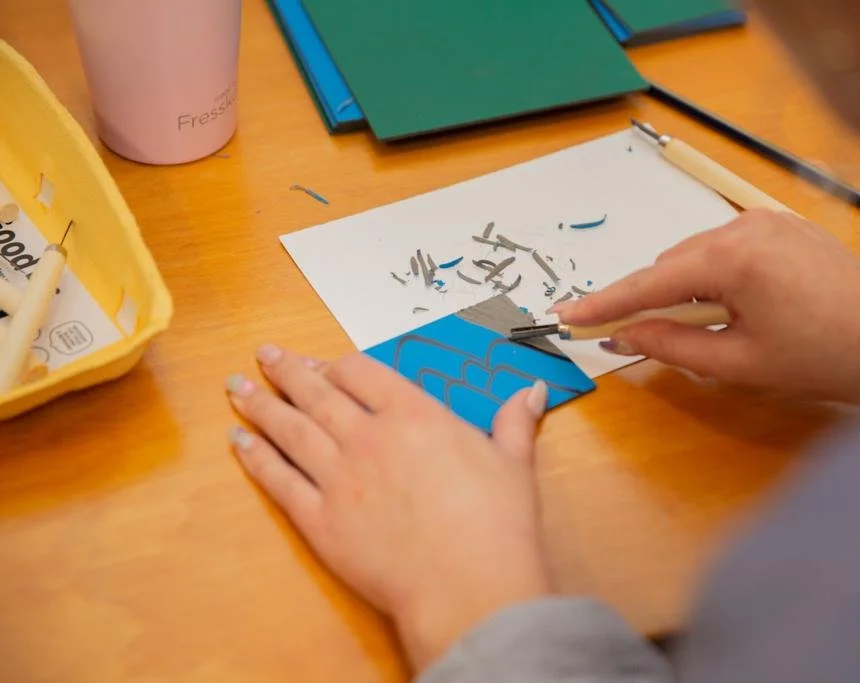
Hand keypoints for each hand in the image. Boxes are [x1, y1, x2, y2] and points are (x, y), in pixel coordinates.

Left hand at [225, 346, 551, 669]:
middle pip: (317, 393)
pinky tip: (240, 442)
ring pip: (289, 430)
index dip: (337, 364)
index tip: (321, 363)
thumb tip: (531, 391)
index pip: (362, 373)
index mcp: (414, 415)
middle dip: (287, 371)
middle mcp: (368, 436)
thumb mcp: (514, 464)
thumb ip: (514, 423)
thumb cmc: (498, 524)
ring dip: (260, 405)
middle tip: (264, 355)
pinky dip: (256, 458)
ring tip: (236, 387)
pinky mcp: (320, 520)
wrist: (468, 585)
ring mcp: (339, 477)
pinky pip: (279, 481)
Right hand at [556, 209, 859, 402]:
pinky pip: (726, 246)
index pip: (650, 282)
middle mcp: (745, 226)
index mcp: (732, 258)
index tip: (565, 314)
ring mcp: (766, 221)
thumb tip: (622, 336)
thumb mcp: (736, 362)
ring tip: (708, 327)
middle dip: (651, 298)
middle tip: (635, 336)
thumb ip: (670, 345)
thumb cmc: (819, 359)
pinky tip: (733, 305)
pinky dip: (714, 274)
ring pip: (697, 254)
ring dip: (685, 287)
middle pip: (670, 264)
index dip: (604, 302)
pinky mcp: (782, 225)